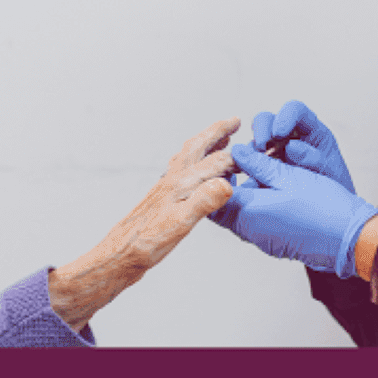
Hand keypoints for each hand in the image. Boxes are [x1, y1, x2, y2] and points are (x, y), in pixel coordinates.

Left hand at [48, 118, 238, 330]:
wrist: (121, 256)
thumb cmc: (147, 243)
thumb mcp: (180, 225)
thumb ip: (203, 202)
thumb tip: (226, 184)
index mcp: (181, 184)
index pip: (215, 163)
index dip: (237, 157)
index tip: (257, 151)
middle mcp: (173, 179)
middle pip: (198, 147)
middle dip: (217, 132)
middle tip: (234, 122)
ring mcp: (167, 186)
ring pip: (189, 156)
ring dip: (206, 143)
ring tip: (222, 138)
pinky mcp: (163, 197)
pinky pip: (183, 168)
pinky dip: (195, 160)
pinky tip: (197, 170)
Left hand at [211, 142, 377, 277]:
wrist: (349, 240)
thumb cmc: (323, 207)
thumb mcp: (289, 177)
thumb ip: (259, 164)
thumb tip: (238, 152)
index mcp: (249, 212)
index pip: (215, 194)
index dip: (215, 174)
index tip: (225, 157)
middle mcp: (250, 230)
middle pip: (222, 205)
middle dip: (226, 183)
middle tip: (238, 161)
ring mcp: (261, 239)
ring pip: (236, 213)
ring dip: (241, 192)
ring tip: (254, 170)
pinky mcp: (273, 242)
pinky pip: (252, 222)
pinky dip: (254, 204)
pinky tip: (267, 188)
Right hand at [251, 100, 353, 191]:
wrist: (332, 214)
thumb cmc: (336, 189)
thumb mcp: (330, 173)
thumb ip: (314, 159)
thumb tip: (291, 147)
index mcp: (310, 130)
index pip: (295, 110)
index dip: (285, 116)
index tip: (279, 133)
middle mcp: (289, 136)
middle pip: (268, 120)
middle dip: (262, 131)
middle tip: (261, 148)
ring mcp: (274, 150)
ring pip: (254, 139)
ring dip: (250, 149)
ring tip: (250, 164)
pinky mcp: (263, 167)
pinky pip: (247, 161)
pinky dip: (242, 166)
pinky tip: (242, 175)